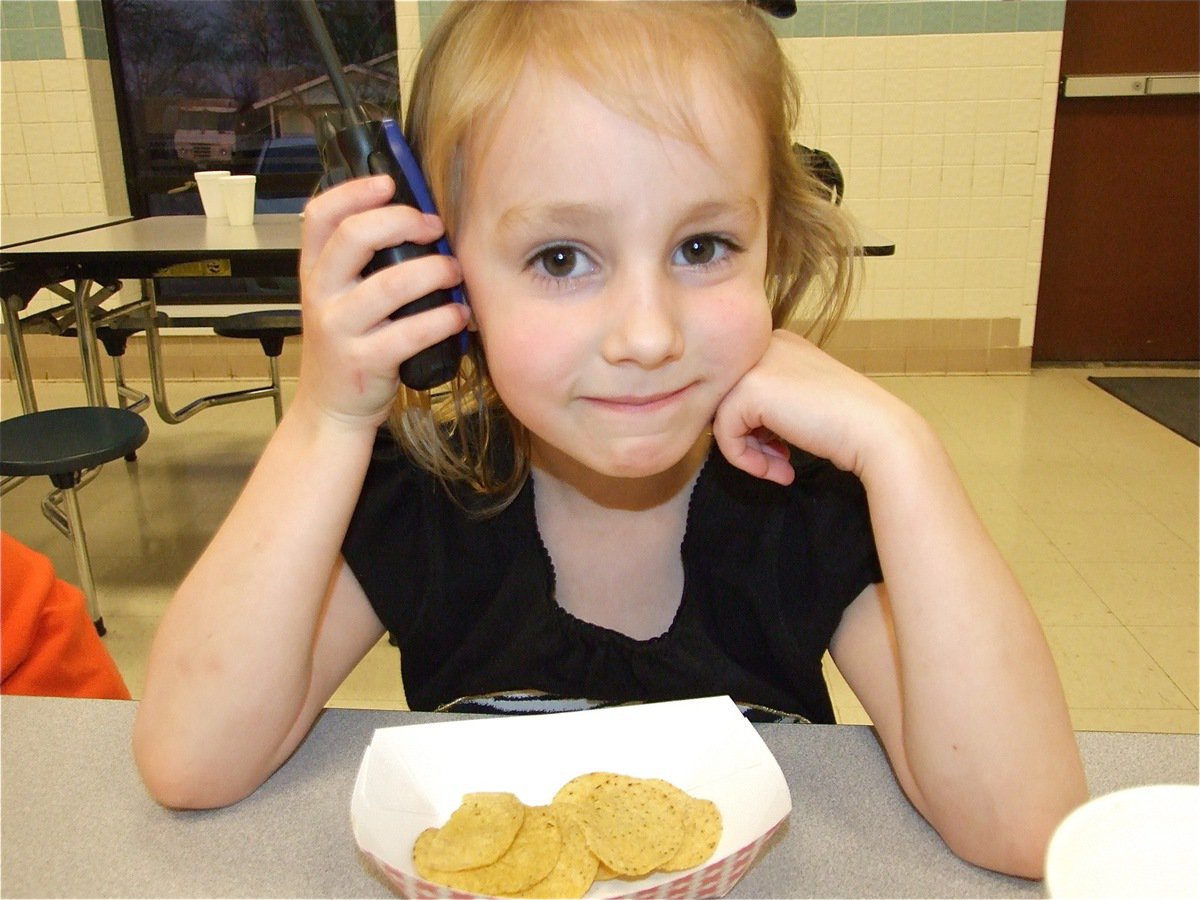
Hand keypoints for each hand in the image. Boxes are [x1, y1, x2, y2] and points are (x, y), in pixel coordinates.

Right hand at [294, 175, 469, 427]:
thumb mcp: (342, 298)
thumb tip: (421, 222)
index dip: (353, 191)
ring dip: (434, 272)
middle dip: (403, 222)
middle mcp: (321, 295)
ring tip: (455, 272)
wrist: (331, 409)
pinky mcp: (364, 362)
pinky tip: (460, 315)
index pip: (320, 216)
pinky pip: (410, 332)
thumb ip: (365, 264)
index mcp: (314, 271)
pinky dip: (443, 319)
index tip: (389, 183)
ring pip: (390, 285)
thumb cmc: (350, 345)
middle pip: (354, 237)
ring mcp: (339, 329)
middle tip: (435, 228)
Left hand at [711, 329, 920, 482]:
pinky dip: (745, 459)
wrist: (876, 430)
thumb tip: (731, 425)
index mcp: (780, 343)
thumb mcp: (802, 399)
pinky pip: (724, 434)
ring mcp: (755, 364)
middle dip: (750, 438)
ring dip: (749, 453)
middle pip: (729, 401)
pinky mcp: (747, 389)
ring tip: (780, 469)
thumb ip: (770, 402)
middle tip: (779, 463)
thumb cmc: (849, 422)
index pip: (742, 389)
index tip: (782, 450)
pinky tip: (779, 469)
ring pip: (722, 418)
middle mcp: (764, 345)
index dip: (757, 426)